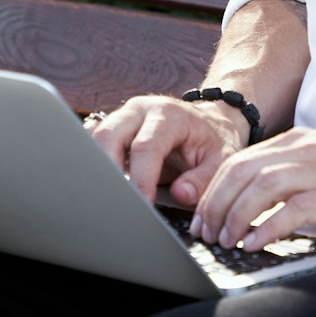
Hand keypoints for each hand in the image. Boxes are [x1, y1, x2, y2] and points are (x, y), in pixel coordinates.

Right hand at [88, 94, 250, 207]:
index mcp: (168, 114)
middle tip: (115, 203)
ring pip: (95, 138)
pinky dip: (93, 163)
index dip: (141, 180)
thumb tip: (180, 194)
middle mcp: (141, 110)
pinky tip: (100, 184)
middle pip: (109, 136)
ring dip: (96, 168)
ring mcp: (123, 117)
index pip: (145, 147)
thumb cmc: (213, 140)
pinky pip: (93, 142)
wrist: (209, 121)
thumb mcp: (222, 159)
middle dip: (107, 172)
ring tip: (106, 197)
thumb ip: (203, 179)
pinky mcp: (114, 128)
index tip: (142, 206)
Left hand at [192, 128, 315, 250]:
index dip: (213, 191)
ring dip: (238, 216)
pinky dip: (270, 225)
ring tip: (228, 241)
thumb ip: (289, 177)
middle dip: (217, 205)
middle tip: (208, 234)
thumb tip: (244, 206)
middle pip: (245, 171)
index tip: (202, 218)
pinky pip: (297, 207)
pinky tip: (258, 242)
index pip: (240, 161)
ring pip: (265, 186)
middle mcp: (309, 149)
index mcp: (299, 142)